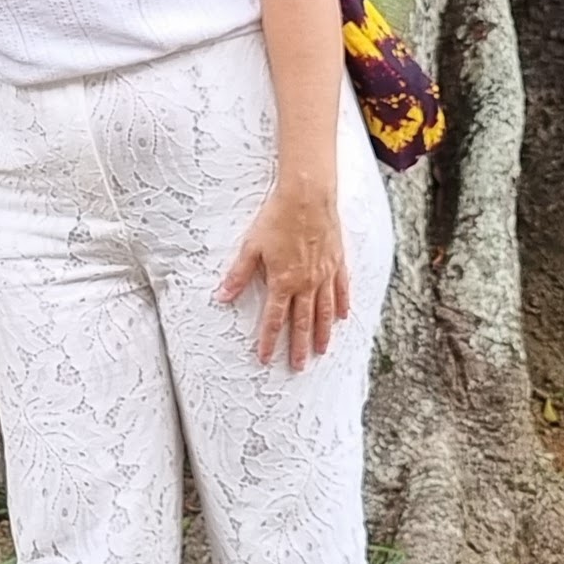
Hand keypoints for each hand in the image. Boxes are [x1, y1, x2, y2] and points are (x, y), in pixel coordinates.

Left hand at [215, 180, 350, 371]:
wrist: (307, 197)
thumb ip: (238, 276)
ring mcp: (324, 275)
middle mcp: (306, 283)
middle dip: (300, 347)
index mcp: (283, 282)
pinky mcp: (337, 263)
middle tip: (299, 366)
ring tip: (322, 351)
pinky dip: (341, 306)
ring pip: (324, 312)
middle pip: (303, 322)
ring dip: (323, 333)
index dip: (269, 341)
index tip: (266, 359)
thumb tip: (221, 297)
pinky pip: (341, 290)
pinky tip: (342, 318)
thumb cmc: (277, 218)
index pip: (274, 319)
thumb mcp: (251, 247)